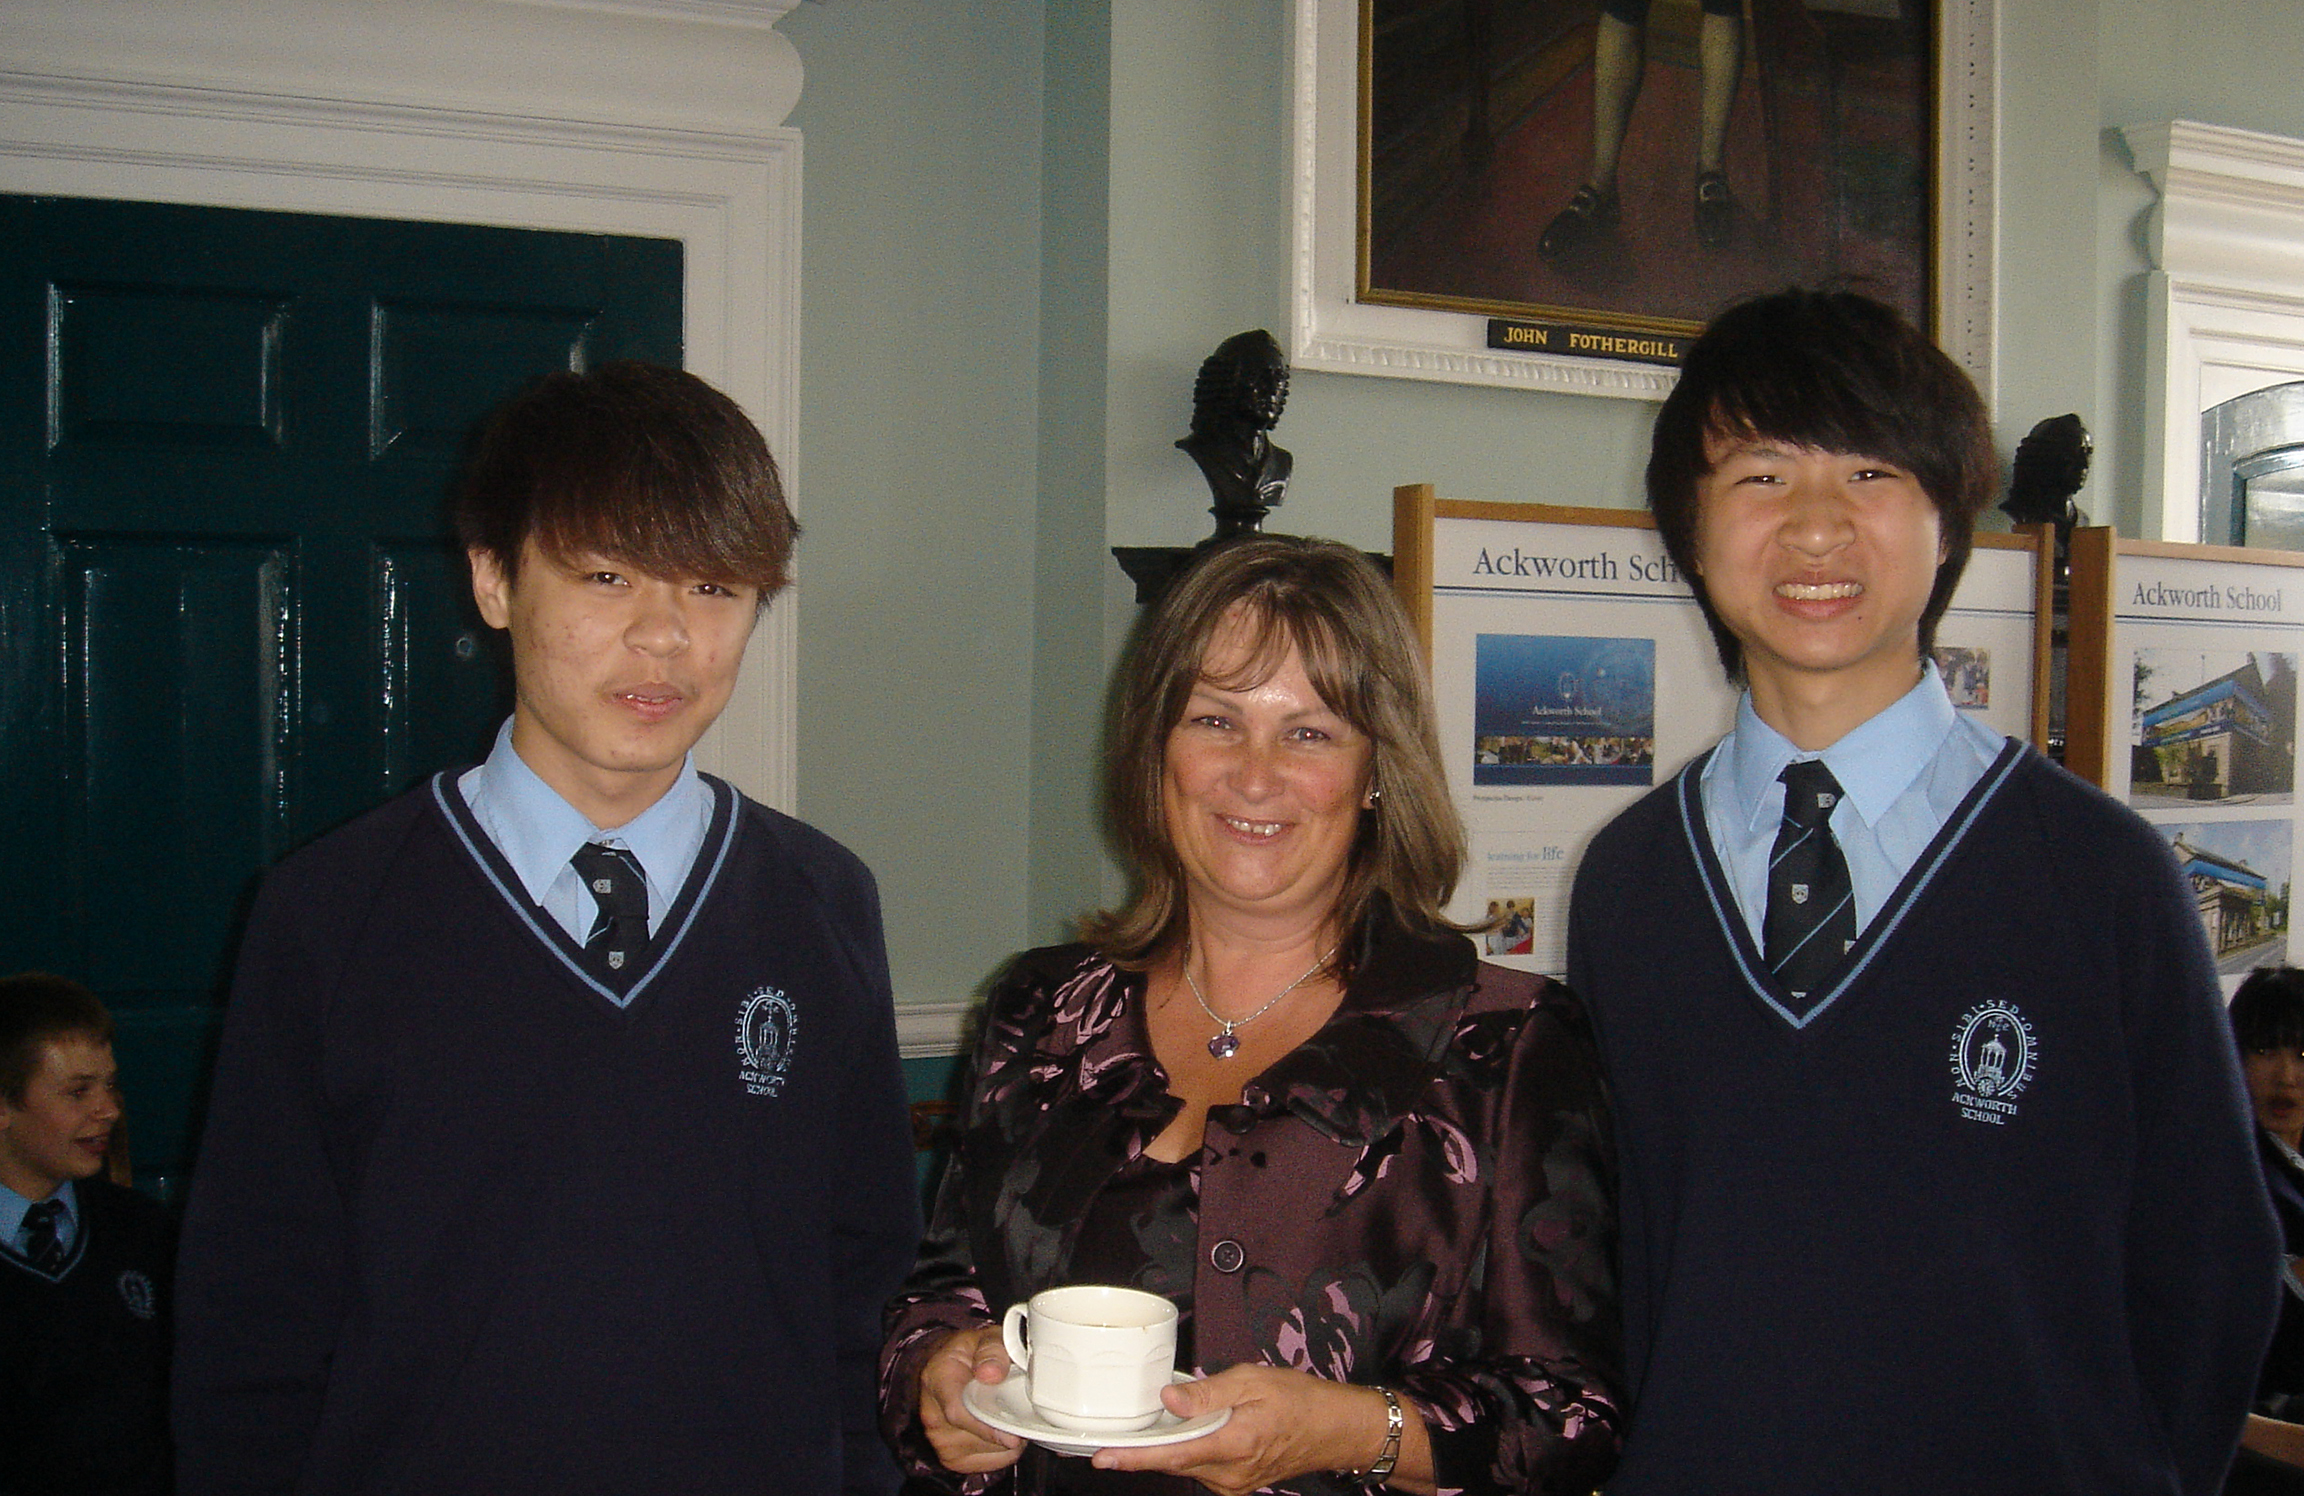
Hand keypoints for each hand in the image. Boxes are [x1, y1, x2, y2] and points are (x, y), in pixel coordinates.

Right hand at [916, 1324, 1024, 1474]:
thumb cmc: (969, 1355)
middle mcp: (933, 1415)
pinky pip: (993, 1461)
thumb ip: (991, 1350)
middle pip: (978, 1436)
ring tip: (1009, 1412)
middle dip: (1008, 1425)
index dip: (986, 1425)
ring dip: (1009, 1436)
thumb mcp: (983, 1338)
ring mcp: (941, 1441)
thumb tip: (991, 1373)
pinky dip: (1006, 1449)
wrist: (948, 1370)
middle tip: (1023, 1406)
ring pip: (990, 1450)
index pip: (957, 1412)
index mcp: (937, 1380)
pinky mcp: (953, 1459)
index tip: (1012, 1433)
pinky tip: (1002, 1428)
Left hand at [1090, 1366, 1424, 1495]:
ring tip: (1178, 1418)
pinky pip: (1202, 1465)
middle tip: (1121, 1432)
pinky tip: (1197, 1428)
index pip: (1173, 1454)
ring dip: (1174, 1444)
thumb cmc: (1299, 1400)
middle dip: (1148, 1446)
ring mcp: (1234, 1482)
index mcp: (1234, 1444)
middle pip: (1174, 1461)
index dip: (1135, 1457)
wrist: (1334, 1429)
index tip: (1104, 1456)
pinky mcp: (1236, 1482)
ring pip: (1187, 1463)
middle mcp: (1230, 1473)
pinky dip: (1192, 1448)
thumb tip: (1169, 1399)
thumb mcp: (1253, 1381)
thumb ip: (1208, 1393)